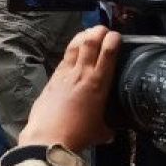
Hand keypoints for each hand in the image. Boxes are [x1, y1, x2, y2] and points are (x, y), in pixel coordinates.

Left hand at [18, 26, 118, 151]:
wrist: (49, 136)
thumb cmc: (78, 135)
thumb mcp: (101, 132)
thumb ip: (107, 126)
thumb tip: (110, 130)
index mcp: (98, 83)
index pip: (108, 53)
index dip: (113, 39)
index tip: (117, 36)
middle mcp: (82, 73)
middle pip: (90, 42)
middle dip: (98, 31)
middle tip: (104, 29)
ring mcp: (65, 74)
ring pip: (75, 46)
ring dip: (83, 36)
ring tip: (89, 32)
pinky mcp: (52, 78)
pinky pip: (64, 58)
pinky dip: (71, 51)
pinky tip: (73, 51)